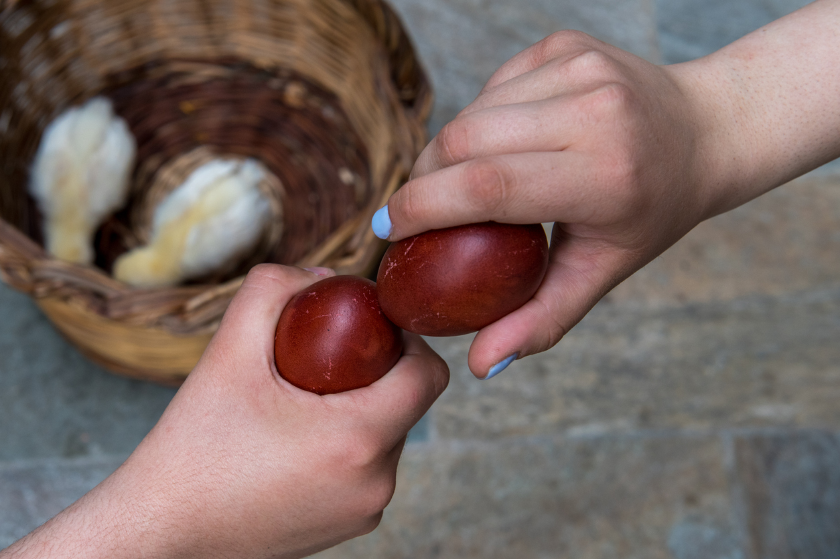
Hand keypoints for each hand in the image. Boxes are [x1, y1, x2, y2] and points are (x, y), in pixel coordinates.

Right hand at [3, 265, 448, 558]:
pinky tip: (296, 440)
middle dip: (374, 371)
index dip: (408, 339)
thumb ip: (272, 291)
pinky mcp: (349, 529)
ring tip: (302, 401)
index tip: (367, 328)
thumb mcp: (226, 354)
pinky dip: (344, 446)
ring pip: (387, 436)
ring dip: (359, 409)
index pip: (429, 374)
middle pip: (407, 402)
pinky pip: (365, 470)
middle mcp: (377, 483)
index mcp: (359, 440)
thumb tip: (319, 274)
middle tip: (321, 359)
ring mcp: (366, 511)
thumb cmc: (192, 450)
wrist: (160, 533)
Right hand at [376, 31, 713, 376]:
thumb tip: (480, 366)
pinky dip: (480, 121)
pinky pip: (491, 88)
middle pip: (464, 140)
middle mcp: (595, 111)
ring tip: (464, 182)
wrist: (704, 130)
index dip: (422, 206)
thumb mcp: (602, 271)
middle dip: (424, 179)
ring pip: (471, 111)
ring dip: (449, 151)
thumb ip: (542, 320)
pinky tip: (505, 144)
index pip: (488, 186)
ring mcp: (580, 66)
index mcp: (606, 175)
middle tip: (418, 212)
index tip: (389, 229)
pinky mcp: (564, 43)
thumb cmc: (651, 210)